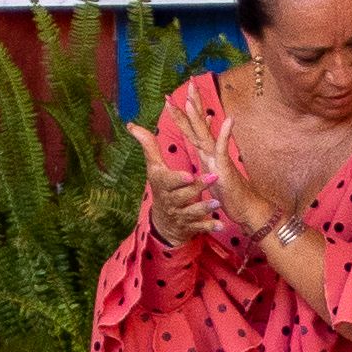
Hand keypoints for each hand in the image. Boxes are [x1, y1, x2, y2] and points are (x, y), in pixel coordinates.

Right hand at [129, 124, 229, 246]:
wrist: (163, 220)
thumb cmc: (162, 186)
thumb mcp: (154, 167)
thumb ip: (148, 146)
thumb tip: (131, 125)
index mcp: (163, 185)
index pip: (169, 181)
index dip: (178, 179)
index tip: (188, 174)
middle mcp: (170, 200)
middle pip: (183, 194)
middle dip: (197, 188)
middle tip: (213, 177)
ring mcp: (180, 214)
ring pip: (192, 212)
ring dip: (205, 207)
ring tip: (217, 203)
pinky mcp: (190, 226)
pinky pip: (200, 227)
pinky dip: (210, 227)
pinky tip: (220, 226)